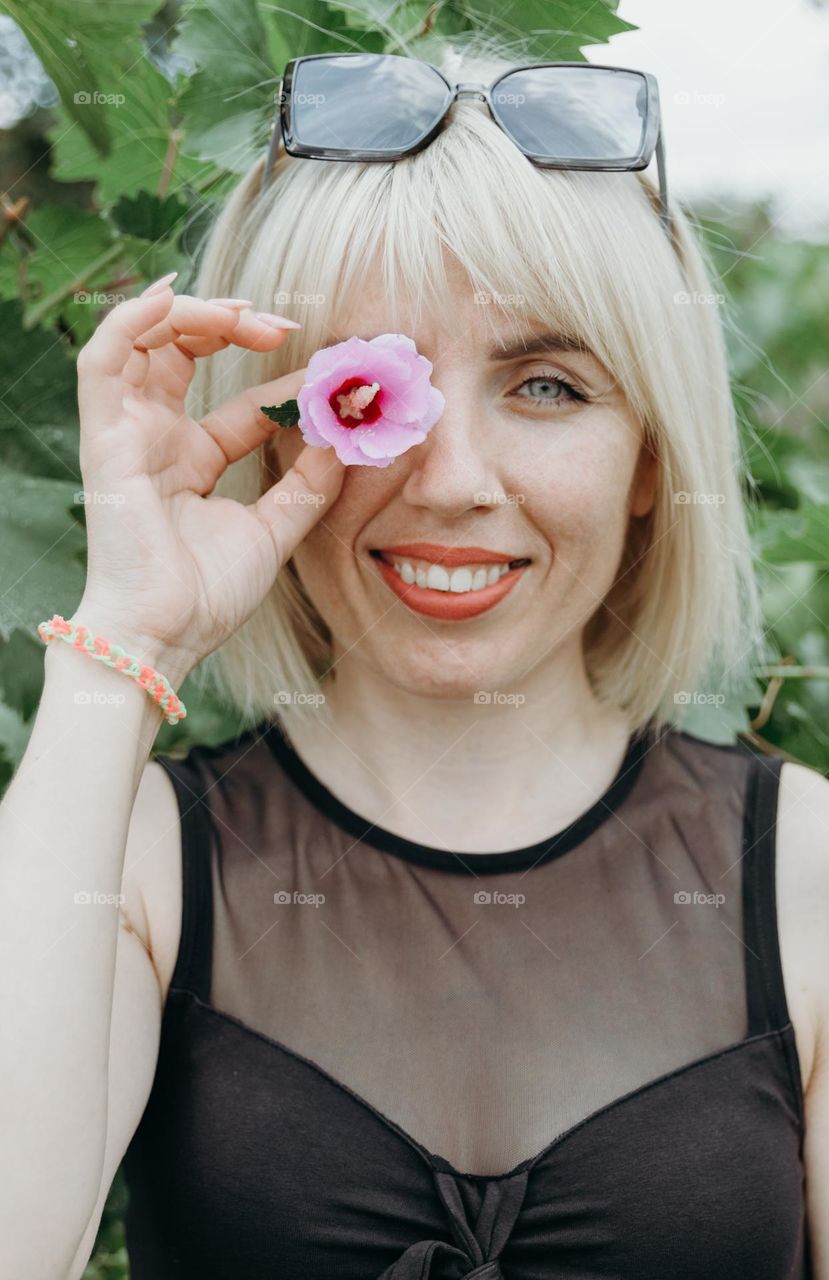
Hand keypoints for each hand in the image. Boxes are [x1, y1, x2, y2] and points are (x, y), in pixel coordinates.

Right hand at [72, 279, 344, 678]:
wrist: (163, 637)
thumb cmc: (205, 597)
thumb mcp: (274, 532)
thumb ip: (307, 484)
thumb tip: (344, 434)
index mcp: (193, 462)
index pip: (245, 404)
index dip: (290, 384)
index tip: (338, 376)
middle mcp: (157, 440)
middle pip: (186, 354)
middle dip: (236, 328)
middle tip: (286, 326)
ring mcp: (128, 435)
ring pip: (145, 342)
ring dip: (194, 315)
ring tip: (246, 314)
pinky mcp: (105, 438)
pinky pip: (103, 360)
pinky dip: (130, 320)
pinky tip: (172, 297)